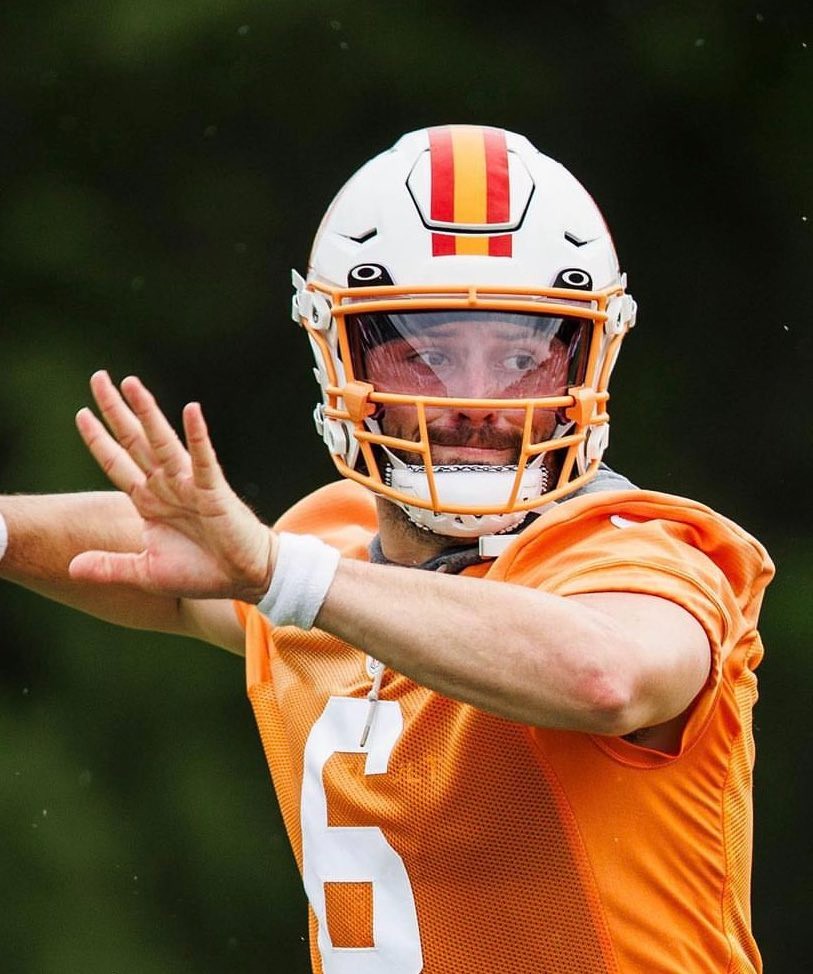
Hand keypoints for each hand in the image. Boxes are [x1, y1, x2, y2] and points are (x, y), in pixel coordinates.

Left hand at [69, 371, 274, 600]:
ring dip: (147, 413)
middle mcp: (166, 486)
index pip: (117, 462)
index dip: (98, 439)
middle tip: (98, 377)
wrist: (243, 578)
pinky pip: (203, 459)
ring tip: (131, 384)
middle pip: (134, 441)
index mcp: (149, 501)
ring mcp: (189, 485)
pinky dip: (197, 436)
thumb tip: (71, 567)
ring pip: (162, 442)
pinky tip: (191, 411)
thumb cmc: (201, 572)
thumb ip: (110, 566)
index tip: (81, 414)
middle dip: (115, 410)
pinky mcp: (213, 491)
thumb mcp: (146, 572)